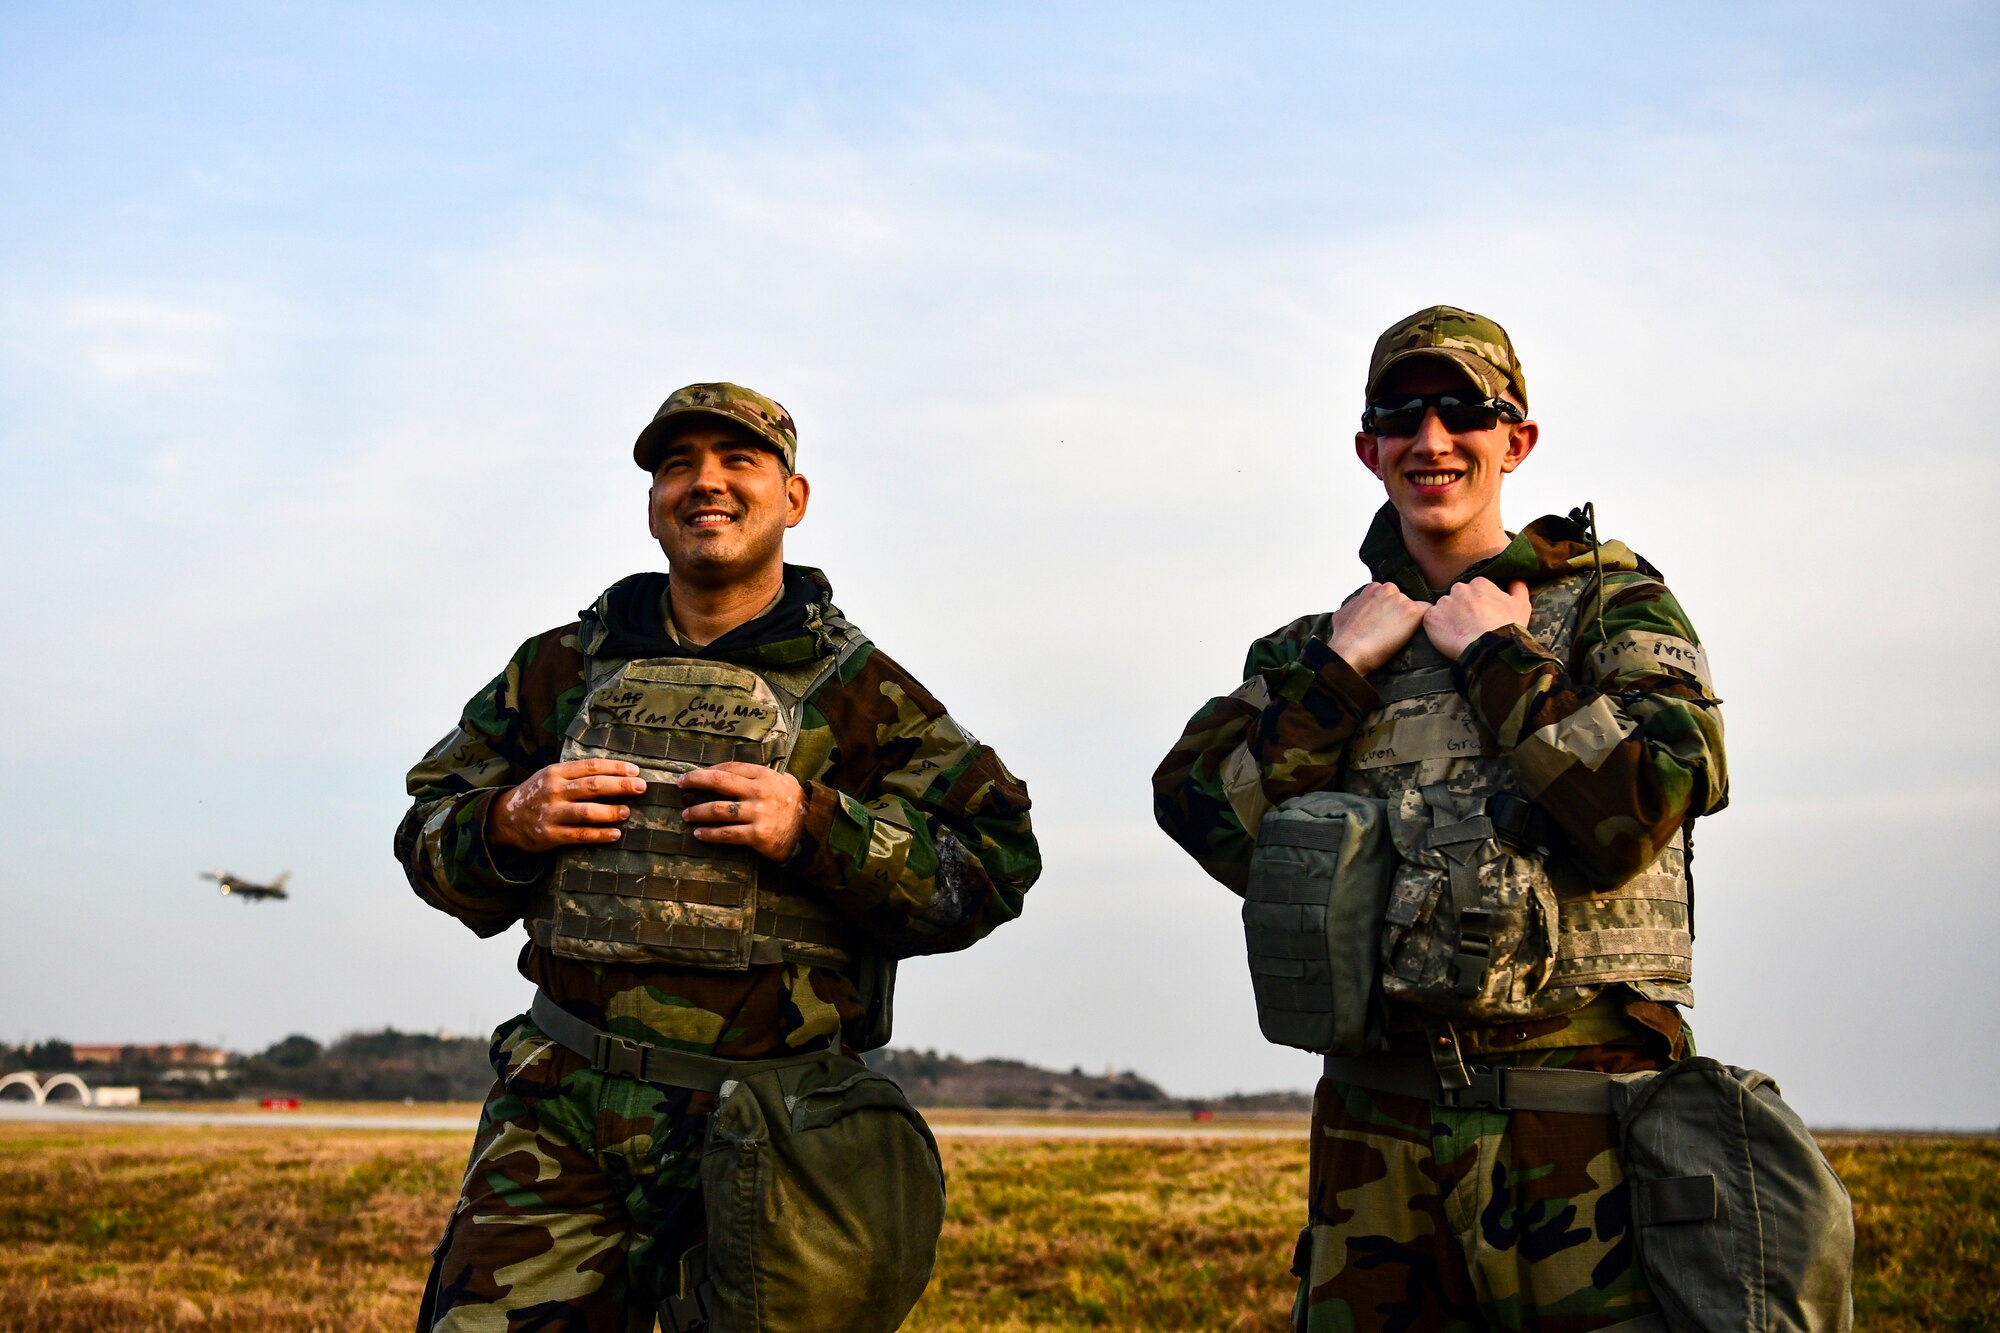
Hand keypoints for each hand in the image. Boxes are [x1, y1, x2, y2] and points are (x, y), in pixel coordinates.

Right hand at [488, 759, 645, 852]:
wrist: (504, 818)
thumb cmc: (537, 794)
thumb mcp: (551, 776)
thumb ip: (577, 774)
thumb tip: (615, 773)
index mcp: (556, 772)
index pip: (591, 766)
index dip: (615, 768)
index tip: (635, 771)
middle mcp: (554, 790)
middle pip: (593, 786)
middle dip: (620, 786)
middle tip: (641, 787)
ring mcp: (551, 813)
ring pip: (587, 812)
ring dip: (610, 812)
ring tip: (627, 812)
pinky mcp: (549, 835)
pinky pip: (579, 835)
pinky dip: (599, 835)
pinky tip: (615, 834)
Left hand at [678, 762, 807, 861]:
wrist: (812, 832)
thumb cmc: (796, 805)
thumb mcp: (784, 781)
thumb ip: (762, 775)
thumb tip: (735, 772)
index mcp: (764, 776)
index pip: (729, 768)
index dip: (708, 770)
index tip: (694, 775)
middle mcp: (759, 791)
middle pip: (718, 782)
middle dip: (695, 781)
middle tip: (680, 785)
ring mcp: (758, 813)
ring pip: (717, 810)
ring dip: (697, 812)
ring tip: (686, 815)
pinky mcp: (757, 835)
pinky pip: (726, 834)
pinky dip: (709, 834)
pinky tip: (699, 834)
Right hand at [1327, 582, 1427, 675]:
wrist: (1349, 651)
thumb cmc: (1344, 637)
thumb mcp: (1344, 612)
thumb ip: (1357, 603)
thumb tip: (1362, 604)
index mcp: (1373, 588)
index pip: (1391, 595)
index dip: (1390, 610)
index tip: (1386, 622)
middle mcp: (1388, 589)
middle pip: (1404, 599)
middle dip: (1401, 613)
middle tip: (1393, 630)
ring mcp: (1401, 599)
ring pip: (1416, 608)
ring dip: (1411, 620)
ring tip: (1401, 636)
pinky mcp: (1412, 611)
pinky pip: (1428, 613)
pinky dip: (1424, 624)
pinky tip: (1415, 634)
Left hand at [1423, 578, 1531, 660]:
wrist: (1492, 649)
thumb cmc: (1508, 628)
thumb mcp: (1520, 605)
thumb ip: (1518, 587)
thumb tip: (1517, 577)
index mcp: (1479, 583)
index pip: (1473, 589)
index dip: (1477, 604)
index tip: (1481, 616)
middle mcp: (1459, 589)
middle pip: (1456, 597)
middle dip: (1461, 608)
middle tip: (1469, 625)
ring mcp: (1443, 603)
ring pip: (1443, 608)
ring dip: (1448, 618)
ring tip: (1459, 633)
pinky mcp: (1431, 618)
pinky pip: (1430, 620)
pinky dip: (1436, 628)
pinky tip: (1448, 637)